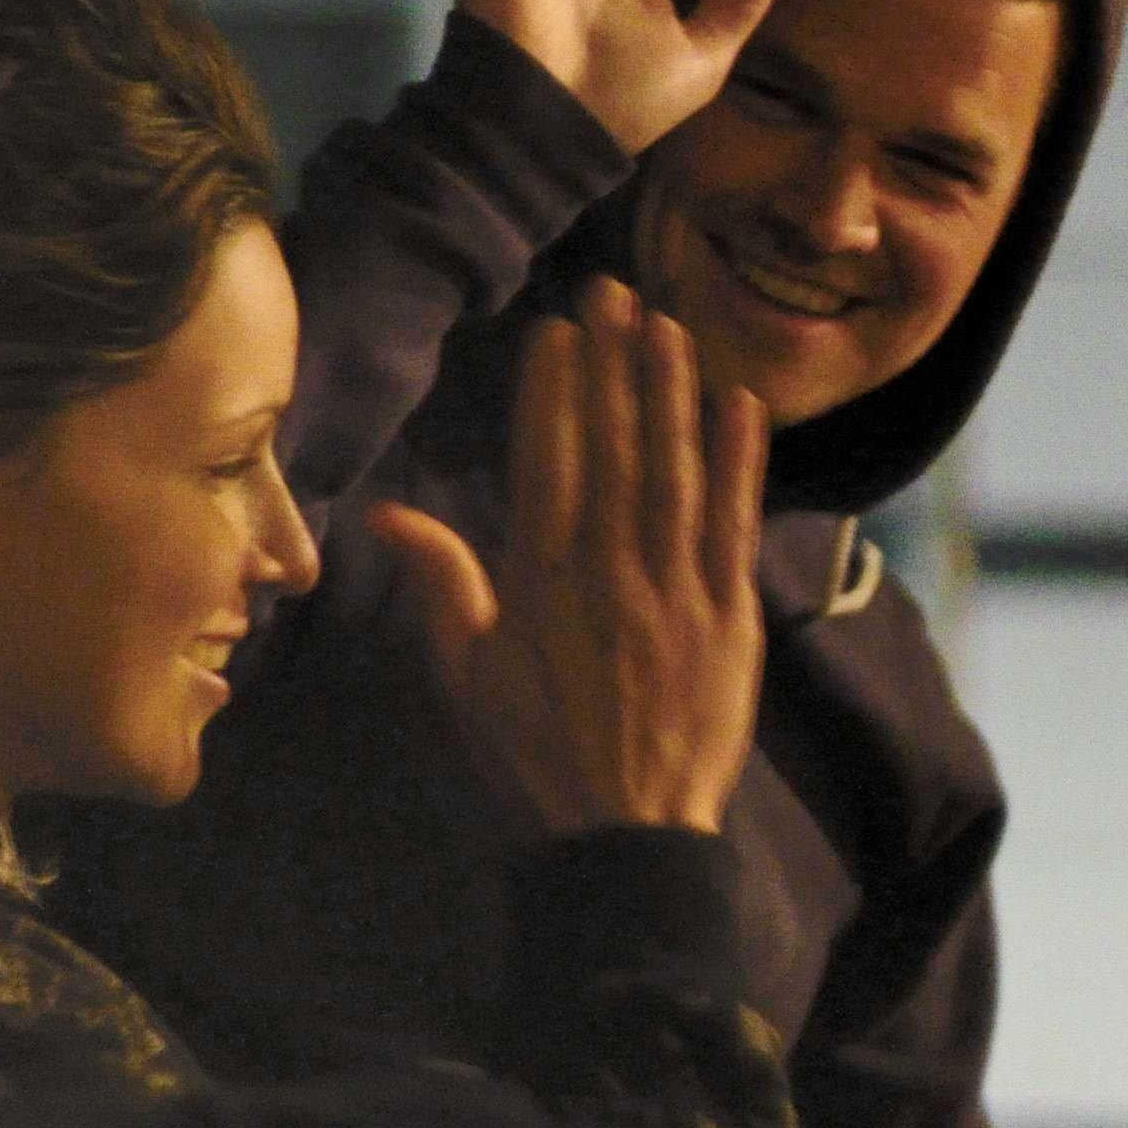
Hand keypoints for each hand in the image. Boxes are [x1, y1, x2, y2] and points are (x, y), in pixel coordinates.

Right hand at [369, 279, 769, 835]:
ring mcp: (678, 593)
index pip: (550, 464)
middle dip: (617, 366)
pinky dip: (741, 464)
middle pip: (617, 451)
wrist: (626, 834)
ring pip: (678, 474)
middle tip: (618, 293)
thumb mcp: (468, 672)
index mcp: (543, 584)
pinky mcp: (731, 618)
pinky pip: (736, 525)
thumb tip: (385, 513)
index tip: (560, 332)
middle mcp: (613, 576)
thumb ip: (443, 582)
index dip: (557, 392)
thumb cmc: (535, 756)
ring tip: (673, 327)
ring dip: (676, 395)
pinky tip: (742, 406)